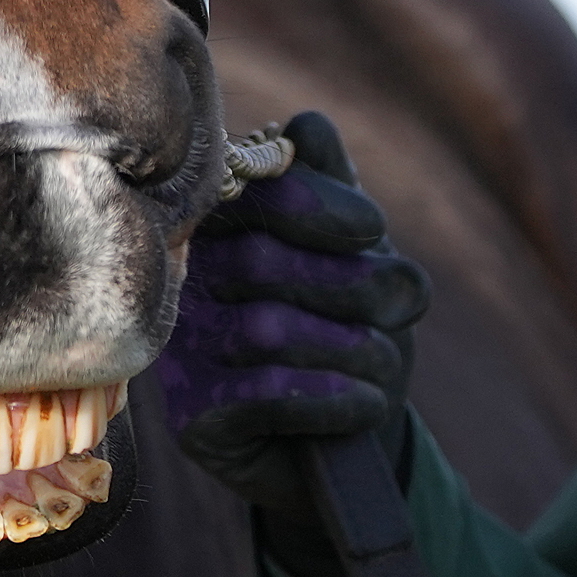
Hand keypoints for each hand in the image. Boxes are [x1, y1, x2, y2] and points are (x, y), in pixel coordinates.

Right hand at [166, 112, 427, 531]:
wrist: (338, 448)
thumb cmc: (345, 331)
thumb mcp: (356, 255)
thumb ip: (334, 187)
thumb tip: (307, 128)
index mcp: (217, 226)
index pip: (252, 191)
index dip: (319, 204)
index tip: (374, 231)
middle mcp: (182, 282)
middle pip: (266, 260)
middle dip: (354, 288)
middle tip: (397, 314)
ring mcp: (179, 350)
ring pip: (272, 329)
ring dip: (355, 350)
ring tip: (382, 365)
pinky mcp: (191, 416)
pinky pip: (269, 393)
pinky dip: (336, 397)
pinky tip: (363, 403)